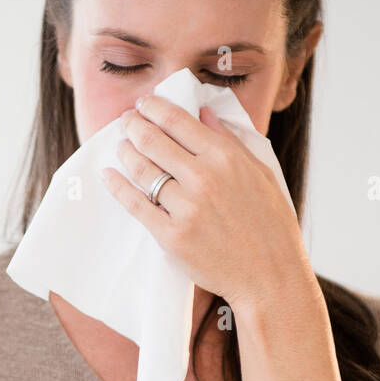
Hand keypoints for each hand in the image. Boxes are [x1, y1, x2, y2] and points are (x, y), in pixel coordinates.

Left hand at [101, 94, 311, 313]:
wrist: (269, 276)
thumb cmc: (270, 225)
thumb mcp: (260, 173)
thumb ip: (229, 141)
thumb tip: (203, 112)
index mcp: (226, 158)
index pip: (178, 121)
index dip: (155, 107)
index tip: (144, 104)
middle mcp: (203, 178)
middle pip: (154, 141)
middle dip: (134, 125)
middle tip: (125, 121)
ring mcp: (185, 208)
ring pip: (143, 170)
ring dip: (125, 152)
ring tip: (120, 146)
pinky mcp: (171, 237)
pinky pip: (136, 205)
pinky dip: (118, 187)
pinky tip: (109, 175)